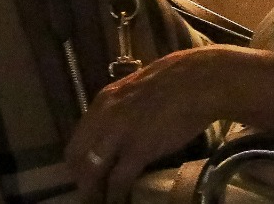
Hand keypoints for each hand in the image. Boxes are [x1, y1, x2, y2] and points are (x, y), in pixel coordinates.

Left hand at [66, 47, 223, 203]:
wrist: (197, 81)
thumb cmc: (174, 81)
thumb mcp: (134, 90)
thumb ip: (121, 109)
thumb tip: (117, 127)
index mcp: (102, 102)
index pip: (76, 139)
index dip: (77, 161)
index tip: (82, 175)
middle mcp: (103, 117)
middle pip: (78, 157)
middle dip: (81, 179)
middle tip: (89, 193)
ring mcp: (119, 134)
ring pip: (92, 171)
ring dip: (93, 191)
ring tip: (98, 202)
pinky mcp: (138, 150)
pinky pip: (119, 180)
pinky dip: (116, 196)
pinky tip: (118, 202)